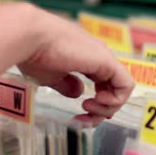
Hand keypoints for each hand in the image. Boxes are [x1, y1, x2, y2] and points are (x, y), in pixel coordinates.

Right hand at [18, 7, 134, 124]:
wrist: (30, 37)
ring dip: (108, 108)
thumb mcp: (52, 76)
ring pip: (122, 89)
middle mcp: (99, 57)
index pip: (104, 84)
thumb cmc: (34, 53)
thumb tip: (79, 93)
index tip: (82, 115)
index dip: (99, 104)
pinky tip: (98, 100)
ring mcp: (105, 58)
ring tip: (87, 108)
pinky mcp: (107, 61)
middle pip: (114, 90)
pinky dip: (116, 99)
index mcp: (87, 59)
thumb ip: (67, 85)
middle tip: (84, 117)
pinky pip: (125, 85)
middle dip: (102, 111)